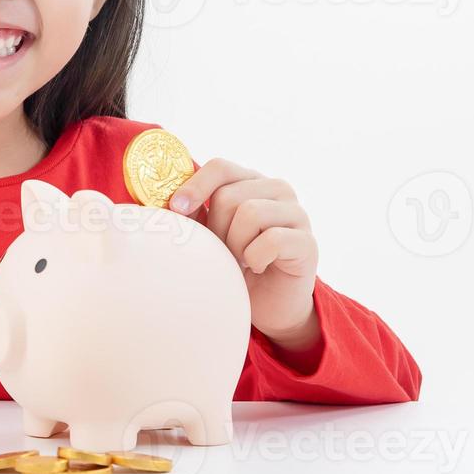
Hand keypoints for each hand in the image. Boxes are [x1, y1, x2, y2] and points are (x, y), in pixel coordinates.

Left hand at [168, 158, 319, 348]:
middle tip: (223, 251)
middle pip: (229, 196)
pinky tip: (258, 267)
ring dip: (236, 245)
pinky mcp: (308, 242)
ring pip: (250, 213)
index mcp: (251, 181)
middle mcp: (277, 190)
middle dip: (216, 230)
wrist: (268, 306)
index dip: (195, 186)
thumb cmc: (235, 266)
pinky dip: (255, 258)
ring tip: (240, 260)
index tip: (176, 209)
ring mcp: (297, 213)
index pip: (221, 167)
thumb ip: (194, 214)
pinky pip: (271, 240)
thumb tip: (165, 202)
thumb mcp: (209, 236)